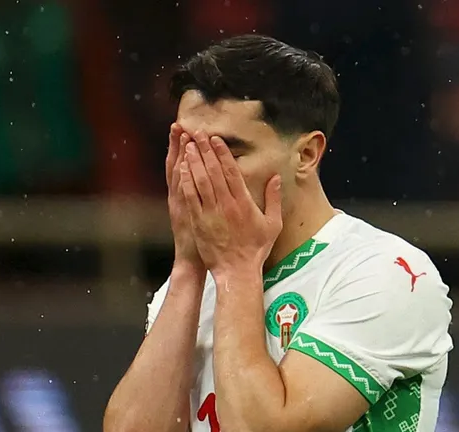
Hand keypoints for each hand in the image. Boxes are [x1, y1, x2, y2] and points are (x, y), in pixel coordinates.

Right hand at [166, 124, 204, 270]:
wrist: (194, 261)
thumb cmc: (203, 240)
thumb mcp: (201, 215)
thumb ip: (206, 196)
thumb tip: (214, 180)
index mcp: (187, 195)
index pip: (186, 165)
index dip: (184, 147)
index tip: (185, 128)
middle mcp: (181, 196)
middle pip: (180, 164)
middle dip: (180, 144)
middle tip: (180, 124)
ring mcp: (183, 204)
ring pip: (179, 175)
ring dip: (179, 155)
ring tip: (181, 135)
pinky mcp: (186, 214)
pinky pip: (183, 194)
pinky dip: (181, 179)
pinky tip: (182, 164)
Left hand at [179, 132, 281, 276]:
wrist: (236, 271)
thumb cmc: (255, 249)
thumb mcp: (272, 224)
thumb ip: (273, 199)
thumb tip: (275, 178)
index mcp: (244, 203)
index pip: (231, 172)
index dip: (222, 154)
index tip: (216, 139)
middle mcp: (226, 205)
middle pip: (213, 172)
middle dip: (205, 151)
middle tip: (198, 133)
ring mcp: (210, 213)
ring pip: (200, 181)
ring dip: (194, 161)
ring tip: (189, 145)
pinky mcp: (199, 222)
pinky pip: (191, 197)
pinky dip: (186, 181)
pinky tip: (182, 168)